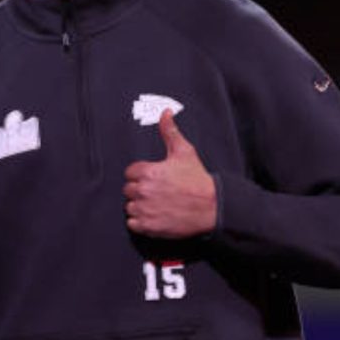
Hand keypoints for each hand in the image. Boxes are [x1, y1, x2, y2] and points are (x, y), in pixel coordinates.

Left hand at [123, 110, 216, 237]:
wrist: (211, 207)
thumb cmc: (197, 179)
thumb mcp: (184, 151)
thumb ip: (170, 131)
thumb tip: (165, 112)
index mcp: (147, 172)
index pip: (130, 172)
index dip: (141, 174)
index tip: (154, 178)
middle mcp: (143, 191)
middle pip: (128, 189)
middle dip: (139, 190)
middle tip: (157, 191)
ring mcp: (144, 210)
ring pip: (130, 207)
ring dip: (139, 206)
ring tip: (156, 204)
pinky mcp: (148, 227)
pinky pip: (133, 224)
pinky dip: (140, 222)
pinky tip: (154, 216)